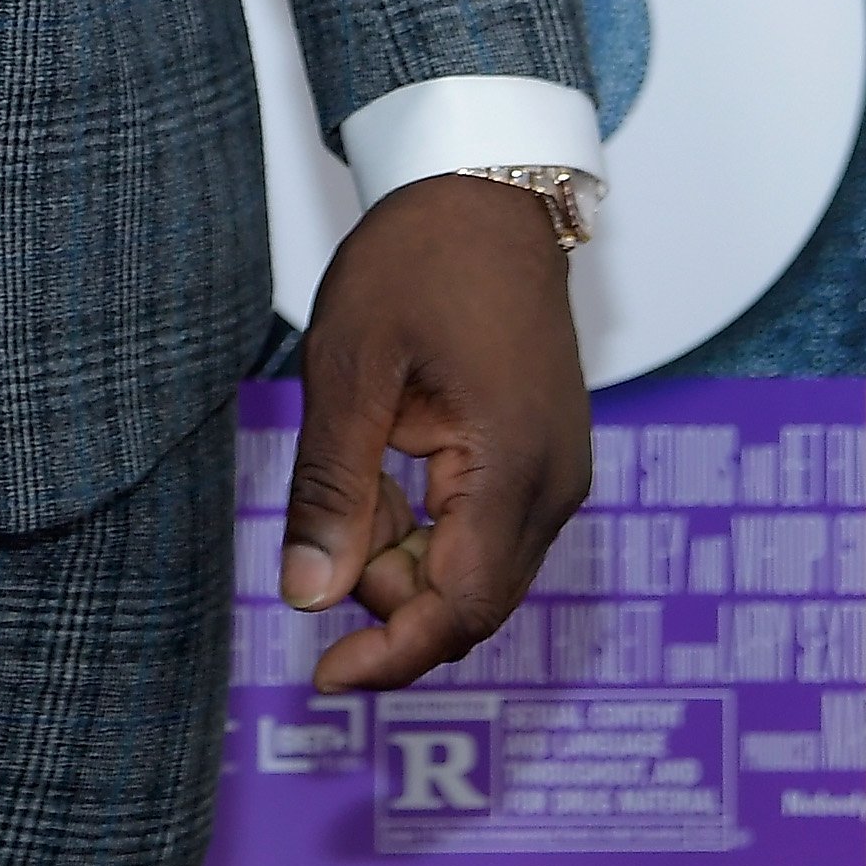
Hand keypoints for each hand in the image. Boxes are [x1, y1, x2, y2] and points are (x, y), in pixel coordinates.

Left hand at [278, 175, 590, 691]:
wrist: (486, 188)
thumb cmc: (421, 260)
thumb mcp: (350, 370)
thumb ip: (333, 489)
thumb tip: (309, 595)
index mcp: (514, 469)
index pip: (459, 609)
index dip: (390, 655)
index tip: (322, 677)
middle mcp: (554, 486)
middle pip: (469, 601)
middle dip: (389, 595)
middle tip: (323, 532)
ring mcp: (555, 473)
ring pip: (475, 569)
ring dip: (404, 556)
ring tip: (354, 474)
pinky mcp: (542, 457)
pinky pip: (484, 529)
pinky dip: (427, 525)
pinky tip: (384, 470)